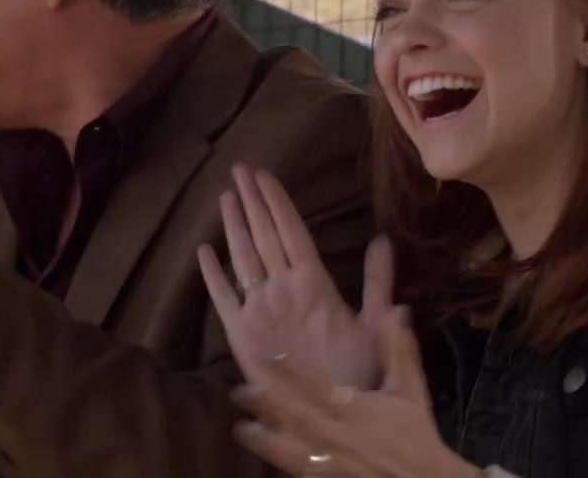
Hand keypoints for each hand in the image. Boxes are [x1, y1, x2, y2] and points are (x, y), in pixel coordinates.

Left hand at [197, 164, 393, 391]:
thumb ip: (379, 282)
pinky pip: (221, 297)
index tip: (263, 174)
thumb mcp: (377, 326)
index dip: (275, 199)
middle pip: (262, 235)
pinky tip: (204, 251)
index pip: (290, 229)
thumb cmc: (357, 372)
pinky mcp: (239, 334)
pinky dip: (211, 273)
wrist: (322, 416)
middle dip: (250, 200)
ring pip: (240, 258)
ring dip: (232, 225)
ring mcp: (256, 310)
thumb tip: (383, 240)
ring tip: (225, 196)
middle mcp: (280, 288)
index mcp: (314, 282)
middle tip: (238, 170)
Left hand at [230, 308, 478, 477]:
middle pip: (292, 416)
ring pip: (288, 448)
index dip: (285, 372)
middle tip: (237, 391)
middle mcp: (335, 434)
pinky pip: (298, 471)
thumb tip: (397, 310)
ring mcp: (329, 461)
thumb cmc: (415, 434)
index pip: (312, 386)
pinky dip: (279, 462)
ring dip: (262, 439)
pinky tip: (265, 458)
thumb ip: (400, 351)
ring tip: (240, 428)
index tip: (264, 357)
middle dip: (263, 403)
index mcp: (352, 408)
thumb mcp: (411, 390)